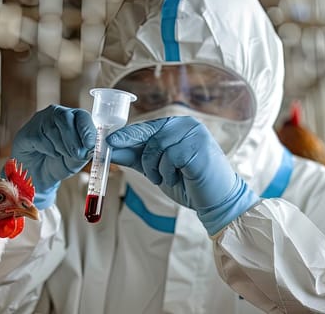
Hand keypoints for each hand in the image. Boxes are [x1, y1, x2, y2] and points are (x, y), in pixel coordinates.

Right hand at [7, 105, 96, 208]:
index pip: (82, 116)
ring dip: (61, 147)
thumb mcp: (76, 160)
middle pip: (65, 117)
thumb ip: (84, 152)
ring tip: (61, 156)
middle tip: (77, 155)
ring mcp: (40, 121)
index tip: (90, 145)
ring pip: (52, 129)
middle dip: (73, 139)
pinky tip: (48, 154)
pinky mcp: (28, 131)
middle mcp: (56, 114)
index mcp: (73, 118)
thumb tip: (91, 147)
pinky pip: (39, 138)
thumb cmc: (59, 163)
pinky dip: (48, 150)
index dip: (87, 129)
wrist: (37, 175)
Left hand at [108, 116, 259, 234]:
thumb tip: (109, 149)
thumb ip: (134, 157)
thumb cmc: (187, 183)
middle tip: (150, 175)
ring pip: (158, 147)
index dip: (127, 135)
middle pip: (150, 136)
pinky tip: (182, 178)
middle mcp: (187, 124)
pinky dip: (169, 172)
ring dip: (158, 169)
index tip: (109, 142)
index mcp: (177, 125)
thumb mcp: (156, 168)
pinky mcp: (200, 146)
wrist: (215, 201)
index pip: (146, 127)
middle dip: (145, 159)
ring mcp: (195, 133)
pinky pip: (170, 157)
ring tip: (170, 179)